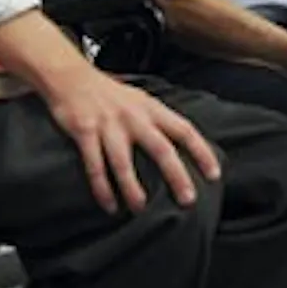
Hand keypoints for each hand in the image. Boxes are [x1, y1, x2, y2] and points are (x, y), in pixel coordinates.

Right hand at [43, 65, 220, 215]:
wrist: (72, 77)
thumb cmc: (110, 94)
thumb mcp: (141, 100)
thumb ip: (158, 120)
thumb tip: (181, 145)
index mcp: (152, 108)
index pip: (184, 130)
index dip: (201, 151)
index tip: (214, 174)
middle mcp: (134, 116)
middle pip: (161, 148)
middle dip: (176, 175)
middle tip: (188, 199)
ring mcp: (109, 125)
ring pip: (124, 163)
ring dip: (133, 188)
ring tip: (141, 209)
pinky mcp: (85, 132)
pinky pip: (95, 166)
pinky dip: (102, 188)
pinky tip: (109, 205)